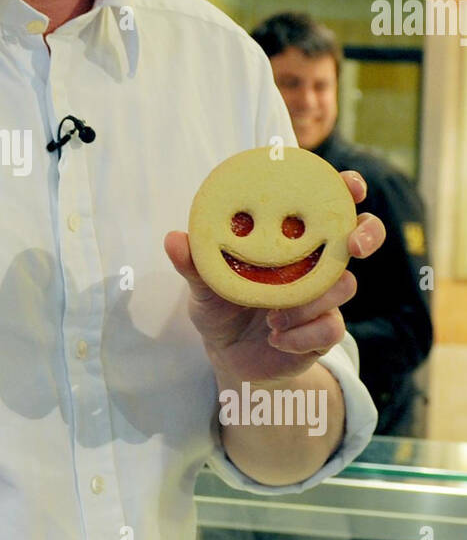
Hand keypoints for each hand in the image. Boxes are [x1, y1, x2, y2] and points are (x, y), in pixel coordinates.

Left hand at [164, 170, 385, 383]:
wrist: (228, 355)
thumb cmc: (219, 305)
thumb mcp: (203, 284)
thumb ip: (193, 263)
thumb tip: (173, 239)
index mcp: (290, 238)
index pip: (325, 203)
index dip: (345, 188)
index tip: (350, 184)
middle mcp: (315, 261)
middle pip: (360, 235)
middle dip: (366, 234)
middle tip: (353, 245)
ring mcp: (324, 296)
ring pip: (344, 285)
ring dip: (310, 300)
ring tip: (273, 315)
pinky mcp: (324, 331)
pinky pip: (330, 328)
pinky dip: (301, 334)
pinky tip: (277, 337)